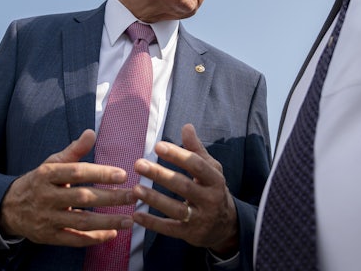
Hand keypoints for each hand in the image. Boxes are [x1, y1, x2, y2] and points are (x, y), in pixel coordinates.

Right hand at [0, 129, 134, 246]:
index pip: (77, 173)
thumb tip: (91, 132)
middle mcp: (47, 197)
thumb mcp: (52, 163)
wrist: (9, 208)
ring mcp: (47, 219)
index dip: (100, 173)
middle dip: (110, 198)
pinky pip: (74, 240)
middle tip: (134, 196)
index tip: (123, 174)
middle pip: (82, 198)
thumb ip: (74, 150)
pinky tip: (112, 233)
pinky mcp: (49, 237)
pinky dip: (94, 238)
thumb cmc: (39, 181)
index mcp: (47, 174)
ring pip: (81, 221)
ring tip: (130, 220)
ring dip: (108, 221)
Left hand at [131, 124, 238, 255]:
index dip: (177, 155)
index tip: (158, 146)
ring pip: (176, 209)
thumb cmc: (212, 190)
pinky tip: (136, 215)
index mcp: (215, 179)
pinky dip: (152, 223)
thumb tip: (187, 126)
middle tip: (138, 164)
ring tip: (135, 189)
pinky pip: (170, 229)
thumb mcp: (210, 169)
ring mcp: (201, 218)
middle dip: (160, 175)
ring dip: (154, 199)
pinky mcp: (190, 234)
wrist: (226, 226)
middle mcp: (210, 199)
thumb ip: (196, 150)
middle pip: (183, 186)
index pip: (196, 165)